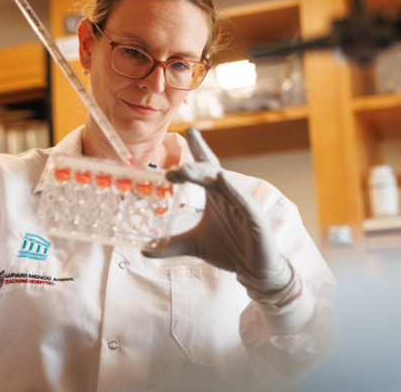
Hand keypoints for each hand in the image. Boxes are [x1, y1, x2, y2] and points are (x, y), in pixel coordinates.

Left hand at [144, 127, 298, 304]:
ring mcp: (243, 204)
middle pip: (210, 170)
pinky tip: (223, 179)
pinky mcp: (255, 218)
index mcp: (215, 195)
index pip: (204, 166)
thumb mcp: (194, 244)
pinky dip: (234, 190)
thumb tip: (144, 249)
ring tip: (187, 168)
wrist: (254, 269)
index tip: (185, 131)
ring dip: (205, 174)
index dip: (196, 148)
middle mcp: (228, 194)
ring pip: (223, 184)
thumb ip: (171, 244)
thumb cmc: (228, 248)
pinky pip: (244, 201)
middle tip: (176, 158)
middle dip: (194, 161)